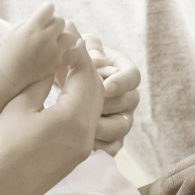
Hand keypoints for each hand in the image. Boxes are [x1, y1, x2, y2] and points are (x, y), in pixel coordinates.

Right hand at [0, 3, 77, 87]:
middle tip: (48, 29)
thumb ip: (31, 20)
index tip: (44, 13)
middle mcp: (44, 38)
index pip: (49, 9)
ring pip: (69, 36)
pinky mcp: (58, 63)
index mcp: (32, 28)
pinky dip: (79, 48)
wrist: (10, 76)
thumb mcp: (14, 30)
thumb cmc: (10, 51)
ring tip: (56, 39)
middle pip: (60, 21)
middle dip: (54, 22)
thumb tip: (46, 17)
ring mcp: (53, 52)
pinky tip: (79, 43)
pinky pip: (76, 54)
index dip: (47, 8)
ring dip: (63, 35)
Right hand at [0, 38, 103, 194]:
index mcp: (74, 118)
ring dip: (84, 82)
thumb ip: (40, 82)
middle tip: (70, 44)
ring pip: (94, 106)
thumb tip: (52, 62)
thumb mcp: (18, 107)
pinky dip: (80, 101)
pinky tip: (63, 92)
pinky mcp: (75, 157)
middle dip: (85, 64)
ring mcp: (82, 148)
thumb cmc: (0, 149)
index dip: (77, 50)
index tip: (67, 32)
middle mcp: (86, 133)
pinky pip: (87, 121)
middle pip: (96, 89)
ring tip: (66, 65)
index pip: (86, 73)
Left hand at [82, 35, 139, 154]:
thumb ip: (89, 48)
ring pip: (123, 127)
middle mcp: (127, 96)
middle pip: (130, 102)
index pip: (133, 77)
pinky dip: (100, 146)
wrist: (60, 85)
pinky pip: (114, 146)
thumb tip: (98, 59)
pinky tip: (82, 141)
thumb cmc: (71, 62)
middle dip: (108, 104)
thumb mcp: (78, 50)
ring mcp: (121, 118)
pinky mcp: (111, 138)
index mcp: (122, 72)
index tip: (106, 87)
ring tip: (82, 125)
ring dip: (103, 126)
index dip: (122, 82)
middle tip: (86, 107)